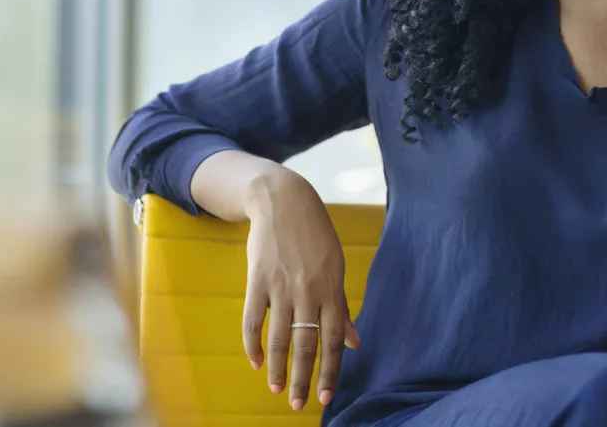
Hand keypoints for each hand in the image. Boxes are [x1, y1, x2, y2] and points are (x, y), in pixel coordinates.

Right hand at [241, 168, 360, 410]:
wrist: (283, 201)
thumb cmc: (315, 236)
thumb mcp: (336, 267)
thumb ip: (341, 309)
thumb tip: (354, 343)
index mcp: (331, 290)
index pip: (332, 341)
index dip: (329, 372)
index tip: (326, 397)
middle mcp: (308, 292)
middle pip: (305, 345)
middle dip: (301, 380)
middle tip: (297, 405)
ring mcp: (281, 287)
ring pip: (278, 338)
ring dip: (276, 368)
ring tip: (275, 388)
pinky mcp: (257, 280)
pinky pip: (252, 320)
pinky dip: (252, 343)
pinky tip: (255, 361)